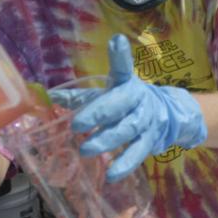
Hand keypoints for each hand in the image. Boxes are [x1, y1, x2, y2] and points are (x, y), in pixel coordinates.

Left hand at [69, 35, 207, 181]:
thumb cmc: (127, 102)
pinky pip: (138, 153)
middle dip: (98, 113)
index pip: (123, 67)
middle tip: (76, 126)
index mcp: (126, 83)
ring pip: (128, 130)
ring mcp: (146, 120)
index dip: (120, 55)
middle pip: (119, 103)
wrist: (167, 115)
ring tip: (86, 150)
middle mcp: (138, 98)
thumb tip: (50, 97)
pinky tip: (112, 175)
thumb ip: (82, 97)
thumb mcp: (109, 93)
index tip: (116, 42)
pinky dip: (125, 165)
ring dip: (107, 140)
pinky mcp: (151, 140)